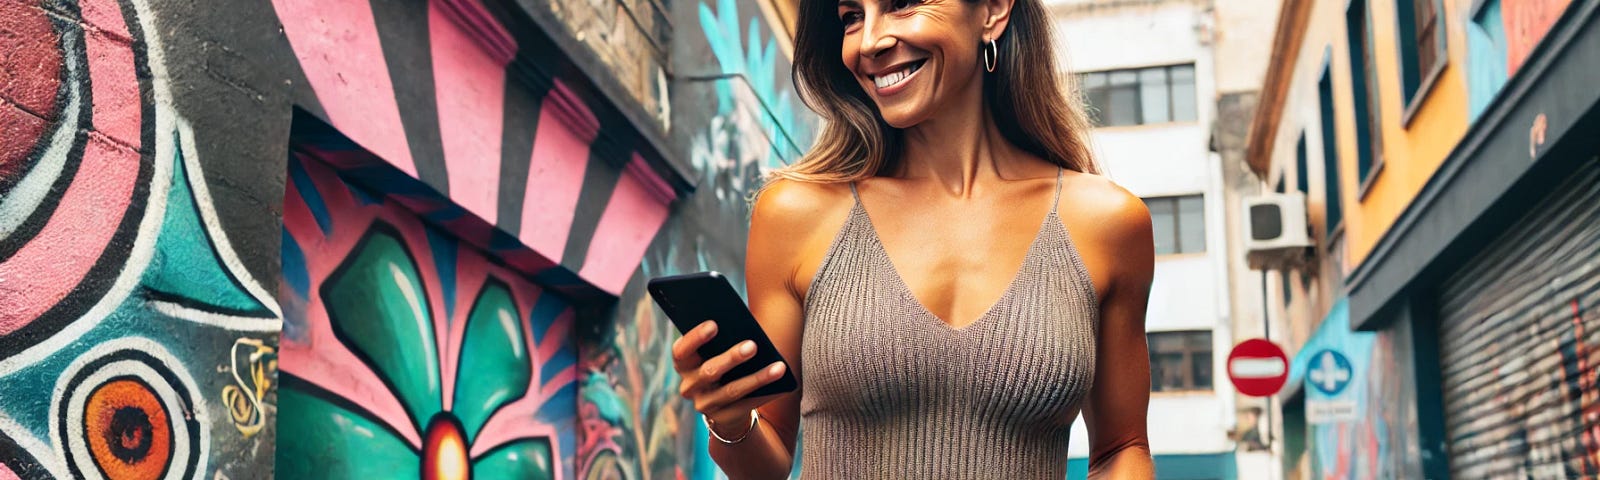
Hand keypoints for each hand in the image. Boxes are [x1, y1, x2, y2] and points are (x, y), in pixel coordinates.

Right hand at [672, 321, 787, 429]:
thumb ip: (722, 341)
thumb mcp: (717, 352)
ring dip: (757, 378)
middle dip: (732, 358)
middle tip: (753, 345)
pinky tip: (781, 383)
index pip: (681, 351)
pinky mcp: (722, 418)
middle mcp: (689, 386)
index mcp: (683, 364)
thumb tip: (745, 329)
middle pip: (709, 372)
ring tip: (778, 367)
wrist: (725, 404)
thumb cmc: (724, 364)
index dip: (695, 338)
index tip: (714, 324)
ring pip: (731, 391)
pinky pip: (746, 405)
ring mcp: (704, 404)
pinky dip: (765, 393)